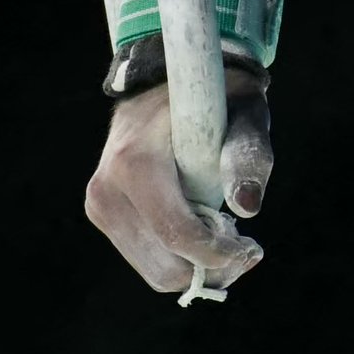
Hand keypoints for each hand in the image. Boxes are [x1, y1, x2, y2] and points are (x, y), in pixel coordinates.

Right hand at [84, 71, 275, 298]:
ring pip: (154, 270)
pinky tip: (199, 230)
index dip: (220, 255)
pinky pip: (145, 259)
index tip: (253, 250)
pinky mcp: (101, 214)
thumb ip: (248, 155)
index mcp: (135, 163)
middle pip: (163, 266)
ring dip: (195, 265)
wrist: (164, 82)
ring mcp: (99, 205)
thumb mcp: (242, 113)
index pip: (177, 234)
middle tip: (243, 247)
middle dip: (210, 267)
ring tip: (222, 235)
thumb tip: (247, 206)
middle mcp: (106, 189)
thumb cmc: (212, 98)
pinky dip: (177, 258)